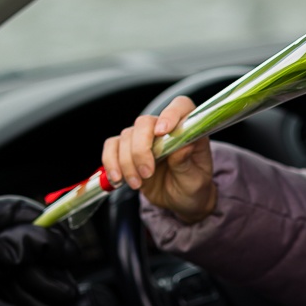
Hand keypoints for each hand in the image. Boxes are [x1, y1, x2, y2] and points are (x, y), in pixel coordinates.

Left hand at [0, 197, 81, 305]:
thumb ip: (19, 245)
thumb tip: (50, 240)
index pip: (22, 212)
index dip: (50, 228)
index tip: (69, 246)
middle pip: (21, 244)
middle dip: (48, 265)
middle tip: (69, 281)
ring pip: (12, 268)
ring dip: (38, 285)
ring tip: (59, 299)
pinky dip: (19, 295)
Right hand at [102, 96, 216, 223]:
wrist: (179, 199)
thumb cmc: (192, 185)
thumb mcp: (195, 180)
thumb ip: (186, 163)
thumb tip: (182, 147)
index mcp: (188, 129)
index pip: (180, 106)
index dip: (170, 114)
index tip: (162, 131)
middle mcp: (164, 129)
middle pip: (145, 123)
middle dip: (141, 148)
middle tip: (146, 172)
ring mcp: (144, 138)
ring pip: (126, 136)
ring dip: (127, 162)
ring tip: (137, 183)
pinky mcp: (127, 149)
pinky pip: (112, 146)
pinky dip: (111, 162)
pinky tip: (118, 178)